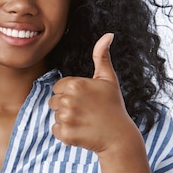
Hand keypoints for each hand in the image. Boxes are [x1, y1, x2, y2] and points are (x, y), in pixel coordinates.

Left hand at [48, 33, 138, 153]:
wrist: (119, 137)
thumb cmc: (113, 106)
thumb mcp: (108, 79)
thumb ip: (101, 56)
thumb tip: (108, 34)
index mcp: (75, 84)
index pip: (58, 87)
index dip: (70, 93)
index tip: (86, 99)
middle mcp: (68, 100)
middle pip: (53, 101)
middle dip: (66, 106)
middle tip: (86, 111)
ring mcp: (66, 118)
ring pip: (55, 115)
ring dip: (66, 119)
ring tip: (84, 121)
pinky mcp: (65, 134)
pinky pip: (55, 130)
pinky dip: (65, 132)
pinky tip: (81, 131)